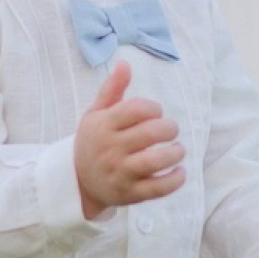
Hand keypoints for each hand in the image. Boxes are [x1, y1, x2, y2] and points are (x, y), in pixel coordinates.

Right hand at [74, 60, 185, 219]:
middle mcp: (111, 149)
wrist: (78, 182)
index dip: (154, 108)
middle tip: (170, 130)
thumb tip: (125, 64)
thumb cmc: (94, 141)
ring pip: (156, 161)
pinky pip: (158, 189)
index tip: (155, 113)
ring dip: (175, 153)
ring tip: (177, 150)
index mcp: (103, 126)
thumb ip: (112, 90)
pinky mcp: (130, 194)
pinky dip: (175, 180)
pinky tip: (180, 171)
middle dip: (169, 128)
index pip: (137, 109)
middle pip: (151, 133)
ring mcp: (120, 173)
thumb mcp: (96, 114)